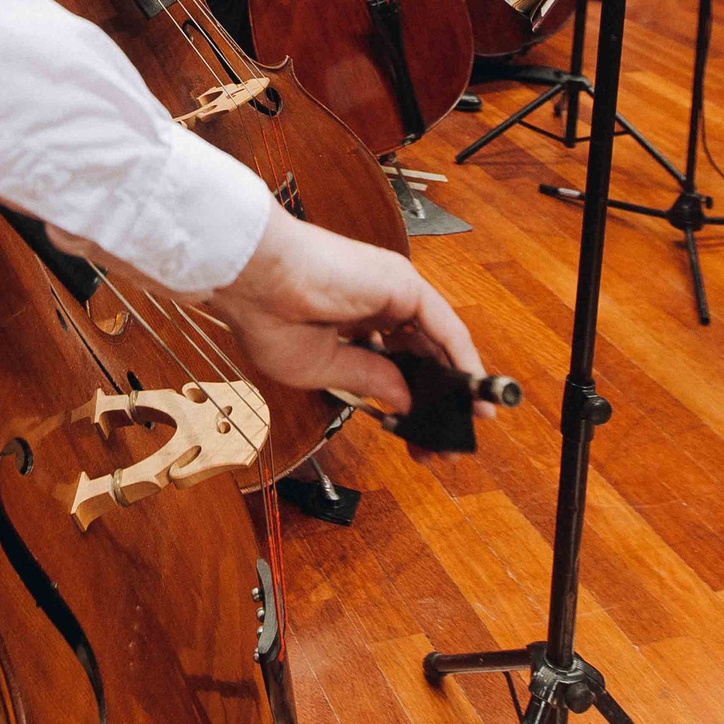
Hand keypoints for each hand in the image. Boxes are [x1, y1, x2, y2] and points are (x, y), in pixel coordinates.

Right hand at [202, 208, 488, 422]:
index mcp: (352, 320)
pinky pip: (445, 327)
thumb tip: (406, 401)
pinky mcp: (404, 284)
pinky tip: (470, 393)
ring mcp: (394, 291)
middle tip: (448, 444)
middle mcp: (378, 302)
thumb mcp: (321, 367)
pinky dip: (463, 360)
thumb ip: (369, 379)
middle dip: (438, 399)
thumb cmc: (267, 316)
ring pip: (439, 341)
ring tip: (464, 426)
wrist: (253, 279)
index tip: (423, 436)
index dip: (411, 399)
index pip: (395, 361)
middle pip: (423, 354)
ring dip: (455, 385)